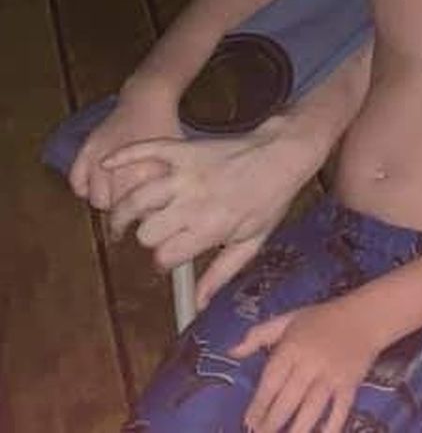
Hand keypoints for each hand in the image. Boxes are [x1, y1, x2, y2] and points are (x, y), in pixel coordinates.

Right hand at [69, 86, 182, 209]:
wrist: (148, 100)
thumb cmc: (167, 128)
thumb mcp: (176, 159)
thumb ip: (167, 186)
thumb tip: (163, 214)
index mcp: (146, 175)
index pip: (140, 214)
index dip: (145, 218)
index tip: (149, 216)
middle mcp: (121, 171)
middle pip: (117, 212)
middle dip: (125, 214)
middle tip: (132, 209)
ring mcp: (100, 161)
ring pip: (97, 200)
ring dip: (106, 202)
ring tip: (116, 196)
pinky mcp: (86, 150)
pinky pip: (77, 182)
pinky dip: (84, 188)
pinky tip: (96, 186)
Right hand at [102, 121, 300, 287]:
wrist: (283, 155)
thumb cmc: (270, 200)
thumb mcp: (252, 241)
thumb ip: (222, 273)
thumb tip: (197, 306)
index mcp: (211, 227)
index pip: (165, 256)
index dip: (163, 262)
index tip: (169, 258)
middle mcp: (194, 202)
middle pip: (146, 232)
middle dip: (146, 239)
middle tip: (153, 236)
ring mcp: (186, 173)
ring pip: (136, 198)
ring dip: (123, 211)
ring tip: (121, 221)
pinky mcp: (184, 149)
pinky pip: (147, 149)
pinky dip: (124, 155)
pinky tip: (107, 162)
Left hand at [233, 298, 381, 432]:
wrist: (366, 315)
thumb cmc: (322, 318)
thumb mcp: (289, 319)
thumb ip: (259, 334)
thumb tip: (231, 352)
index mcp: (293, 347)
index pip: (272, 380)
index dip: (259, 404)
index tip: (248, 421)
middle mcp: (311, 363)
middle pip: (288, 399)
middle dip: (272, 423)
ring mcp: (332, 375)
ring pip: (312, 408)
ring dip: (297, 430)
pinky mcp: (351, 384)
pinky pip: (340, 409)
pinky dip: (331, 426)